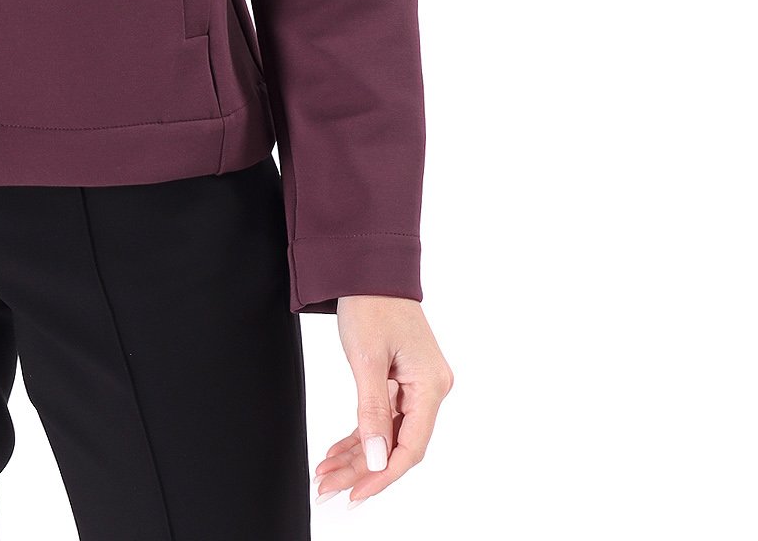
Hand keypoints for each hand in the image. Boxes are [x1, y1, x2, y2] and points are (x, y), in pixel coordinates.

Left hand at [312, 296, 452, 506]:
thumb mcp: (367, 359)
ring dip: (358, 455)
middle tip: (330, 486)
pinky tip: (338, 451)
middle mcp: (429, 388)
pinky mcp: (401, 379)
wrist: (368, 266)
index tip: (356, 493)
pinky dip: (360, 434)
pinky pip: (382, 416)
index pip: (410, 447)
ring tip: (327, 473)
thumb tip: (376, 458)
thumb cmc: (372, 303)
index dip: (383, 475)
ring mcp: (416, 385)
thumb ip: (372, 412)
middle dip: (363, 468)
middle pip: (397, 444)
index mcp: (430, 385)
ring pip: (386, 433)